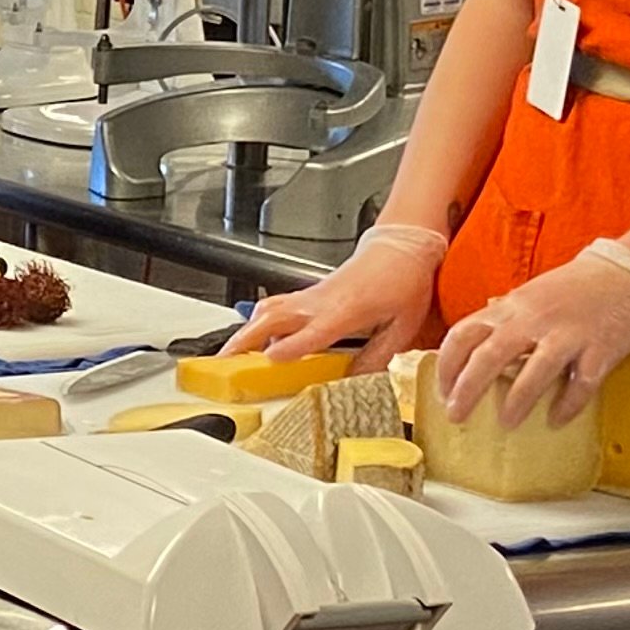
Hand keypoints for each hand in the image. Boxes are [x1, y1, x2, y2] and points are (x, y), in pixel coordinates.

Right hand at [224, 234, 439, 362]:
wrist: (400, 247)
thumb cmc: (403, 281)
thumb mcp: (403, 325)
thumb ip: (378, 356)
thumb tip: (356, 382)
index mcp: (346, 310)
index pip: (312, 332)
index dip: (292, 347)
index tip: (271, 360)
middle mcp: (321, 302)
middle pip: (274, 318)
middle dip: (246, 340)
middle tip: (226, 362)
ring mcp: (312, 297)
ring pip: (269, 310)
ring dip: (246, 330)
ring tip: (229, 353)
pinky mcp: (310, 294)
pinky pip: (276, 305)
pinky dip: (259, 320)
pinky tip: (255, 335)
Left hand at [438, 251, 629, 432]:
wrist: (627, 274)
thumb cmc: (574, 290)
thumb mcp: (529, 298)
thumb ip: (503, 322)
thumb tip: (473, 355)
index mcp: (512, 307)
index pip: (465, 333)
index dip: (448, 365)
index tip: (443, 391)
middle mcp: (534, 318)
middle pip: (490, 354)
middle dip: (467, 389)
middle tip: (456, 415)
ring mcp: (569, 333)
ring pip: (535, 371)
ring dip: (517, 401)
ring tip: (506, 423)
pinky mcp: (601, 349)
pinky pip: (581, 383)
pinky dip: (567, 405)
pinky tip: (557, 420)